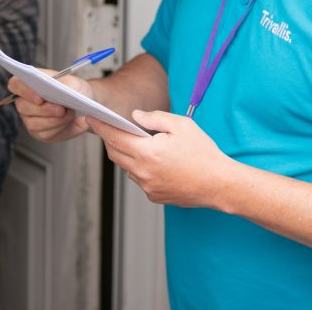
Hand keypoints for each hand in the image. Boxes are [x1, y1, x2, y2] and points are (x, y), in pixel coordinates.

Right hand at [8, 71, 94, 141]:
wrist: (85, 104)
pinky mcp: (40, 132)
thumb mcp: (73, 82)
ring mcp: (30, 118)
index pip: (15, 84)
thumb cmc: (75, 89)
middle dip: (44, 110)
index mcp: (29, 83)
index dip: (24, 91)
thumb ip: (64, 84)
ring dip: (54, 120)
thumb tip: (58, 89)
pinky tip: (68, 121)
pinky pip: (45, 133)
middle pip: (23, 107)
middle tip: (61, 109)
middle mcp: (25, 101)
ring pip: (34, 124)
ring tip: (69, 114)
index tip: (40, 98)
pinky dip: (59, 128)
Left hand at [87, 109, 232, 207]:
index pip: (114, 137)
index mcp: (147, 152)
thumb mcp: (181, 125)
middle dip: (110, 139)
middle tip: (112, 127)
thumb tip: (135, 116)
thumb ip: (154, 118)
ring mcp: (148, 186)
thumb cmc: (203, 153)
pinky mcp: (154, 196)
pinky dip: (139, 168)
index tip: (91, 118)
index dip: (100, 127)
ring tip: (135, 142)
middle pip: (115, 153)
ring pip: (126, 167)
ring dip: (125, 154)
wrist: (220, 184)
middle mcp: (143, 172)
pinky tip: (153, 160)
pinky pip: (139, 179)